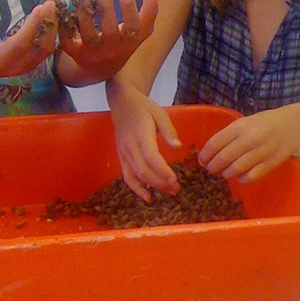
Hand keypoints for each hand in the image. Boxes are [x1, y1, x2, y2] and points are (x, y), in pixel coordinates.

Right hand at [0, 0, 57, 82]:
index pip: (21, 42)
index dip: (33, 25)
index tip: (41, 7)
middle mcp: (12, 67)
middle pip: (39, 48)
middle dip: (48, 25)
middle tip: (51, 4)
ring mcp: (19, 69)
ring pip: (43, 53)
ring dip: (51, 32)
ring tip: (52, 11)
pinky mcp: (22, 67)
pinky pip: (41, 54)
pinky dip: (48, 39)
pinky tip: (48, 24)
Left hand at [58, 0, 160, 82]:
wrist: (100, 70)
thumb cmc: (121, 44)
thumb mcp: (138, 33)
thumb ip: (148, 13)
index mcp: (128, 42)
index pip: (133, 28)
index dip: (130, 11)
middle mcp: (111, 49)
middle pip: (109, 31)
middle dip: (106, 10)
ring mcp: (92, 53)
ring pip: (88, 35)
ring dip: (85, 15)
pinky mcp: (74, 53)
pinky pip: (68, 42)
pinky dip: (65, 28)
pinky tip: (65, 11)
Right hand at [109, 82, 181, 200]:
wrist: (121, 103)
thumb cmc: (143, 107)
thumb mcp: (159, 112)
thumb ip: (168, 130)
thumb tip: (178, 147)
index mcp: (141, 133)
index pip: (150, 156)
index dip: (162, 170)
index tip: (175, 180)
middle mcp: (130, 146)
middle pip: (143, 170)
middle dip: (160, 182)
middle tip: (176, 188)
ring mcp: (124, 153)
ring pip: (135, 176)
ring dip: (152, 187)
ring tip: (169, 192)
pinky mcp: (121, 157)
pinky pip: (127, 176)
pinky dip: (136, 188)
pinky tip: (148, 197)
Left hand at [198, 107, 299, 181]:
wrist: (293, 125)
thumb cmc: (265, 122)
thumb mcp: (245, 122)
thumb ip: (230, 134)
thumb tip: (211, 150)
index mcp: (241, 126)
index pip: (216, 142)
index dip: (205, 154)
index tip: (201, 160)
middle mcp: (250, 138)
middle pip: (224, 157)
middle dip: (213, 166)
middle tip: (210, 169)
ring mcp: (262, 151)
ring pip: (237, 168)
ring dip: (226, 173)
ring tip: (223, 173)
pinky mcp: (272, 163)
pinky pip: (253, 175)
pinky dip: (243, 179)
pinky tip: (240, 178)